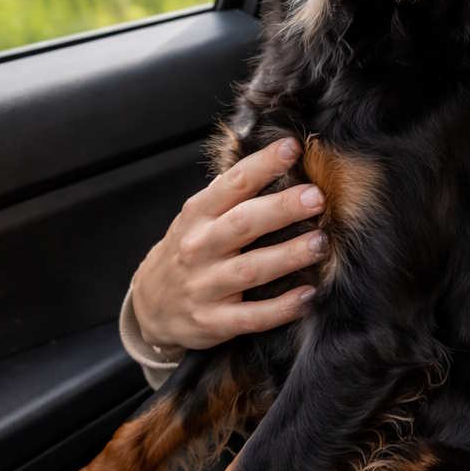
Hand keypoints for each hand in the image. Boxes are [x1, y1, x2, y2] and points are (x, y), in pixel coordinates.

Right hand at [131, 137, 327, 349]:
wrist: (149, 306)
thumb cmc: (186, 252)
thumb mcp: (196, 217)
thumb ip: (230, 194)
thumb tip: (275, 160)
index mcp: (198, 215)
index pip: (233, 183)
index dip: (263, 164)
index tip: (291, 148)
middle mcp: (199, 247)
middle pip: (244, 223)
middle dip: (281, 209)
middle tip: (316, 198)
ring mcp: (205, 286)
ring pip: (251, 269)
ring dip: (288, 256)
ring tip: (319, 244)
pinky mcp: (214, 321)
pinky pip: (252, 316)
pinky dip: (281, 308)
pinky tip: (308, 296)